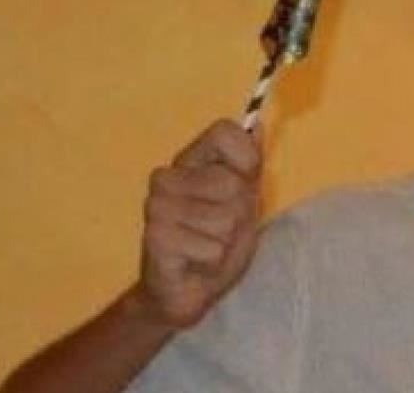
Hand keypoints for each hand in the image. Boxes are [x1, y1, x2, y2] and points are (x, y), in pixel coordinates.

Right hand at [131, 119, 263, 328]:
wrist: (184, 289)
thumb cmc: (215, 240)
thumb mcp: (242, 199)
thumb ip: (248, 164)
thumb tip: (257, 124)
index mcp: (188, 161)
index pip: (225, 132)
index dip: (246, 159)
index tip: (243, 182)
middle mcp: (166, 178)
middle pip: (232, 184)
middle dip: (239, 215)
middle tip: (221, 230)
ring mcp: (157, 207)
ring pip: (225, 219)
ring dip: (226, 242)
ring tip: (206, 247)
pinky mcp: (156, 239)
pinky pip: (212, 249)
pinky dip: (213, 263)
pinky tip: (195, 264)